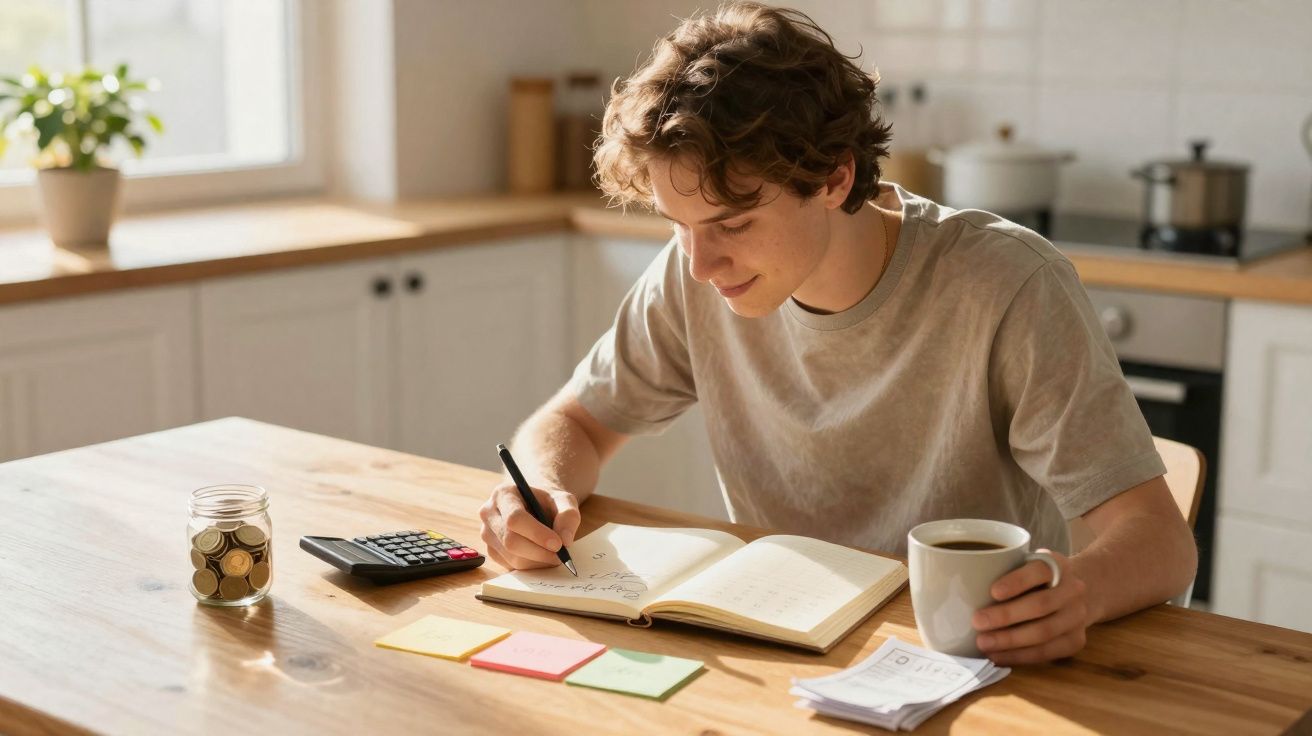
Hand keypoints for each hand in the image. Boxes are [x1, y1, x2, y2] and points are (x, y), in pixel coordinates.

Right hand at [478, 481, 580, 570]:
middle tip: (561, 554)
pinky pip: (511, 565)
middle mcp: (489, 513)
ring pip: (511, 557)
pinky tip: (542, 555)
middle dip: (539, 552)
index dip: (537, 534)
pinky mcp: (492, 551)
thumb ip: (568, 516)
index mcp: (503, 494)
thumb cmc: (548, 502)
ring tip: (554, 554)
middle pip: (510, 540)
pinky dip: (531, 565)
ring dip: (538, 560)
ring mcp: (487, 534)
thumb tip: (565, 540)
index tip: (558, 544)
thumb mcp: (564, 500)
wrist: (535, 506)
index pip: (514, 518)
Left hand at [972, 549, 1090, 664]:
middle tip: (977, 622)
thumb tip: (953, 584)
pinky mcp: (1076, 641)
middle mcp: (1073, 590)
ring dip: (1010, 641)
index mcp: (1057, 564)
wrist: (1075, 593)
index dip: (1017, 582)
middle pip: (1040, 605)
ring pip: (1044, 632)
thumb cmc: (1036, 579)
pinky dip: (1020, 656)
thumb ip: (1001, 569)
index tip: (992, 592)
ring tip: (983, 643)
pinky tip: (998, 656)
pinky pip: (1047, 652)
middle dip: (1006, 616)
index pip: (1039, 570)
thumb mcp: (1025, 564)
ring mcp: (1077, 617)